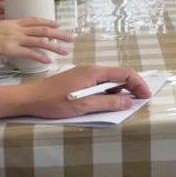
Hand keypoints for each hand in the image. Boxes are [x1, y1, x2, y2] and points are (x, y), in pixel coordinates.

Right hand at [0, 18, 72, 63]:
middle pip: (41, 30)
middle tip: (70, 38)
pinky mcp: (9, 49)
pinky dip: (39, 57)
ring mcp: (13, 38)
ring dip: (54, 46)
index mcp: (11, 22)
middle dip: (58, 34)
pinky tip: (47, 61)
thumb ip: (3, 32)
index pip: (33, 20)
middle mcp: (15, 29)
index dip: (47, 22)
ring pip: (39, 41)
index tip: (57, 25)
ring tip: (65, 51)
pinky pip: (29, 53)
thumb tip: (7, 38)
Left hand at [11, 66, 151, 118]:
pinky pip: (99, 84)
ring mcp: (84, 74)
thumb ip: (107, 104)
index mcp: (94, 72)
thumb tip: (128, 102)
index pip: (125, 73)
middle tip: (140, 102)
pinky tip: (106, 102)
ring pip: (109, 80)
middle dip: (132, 87)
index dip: (139, 84)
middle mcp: (91, 70)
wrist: (29, 99)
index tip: (146, 97)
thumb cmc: (54, 102)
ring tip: (125, 104)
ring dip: (120, 91)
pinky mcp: (77, 81)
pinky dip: (108, 92)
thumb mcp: (83, 106)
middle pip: (118, 75)